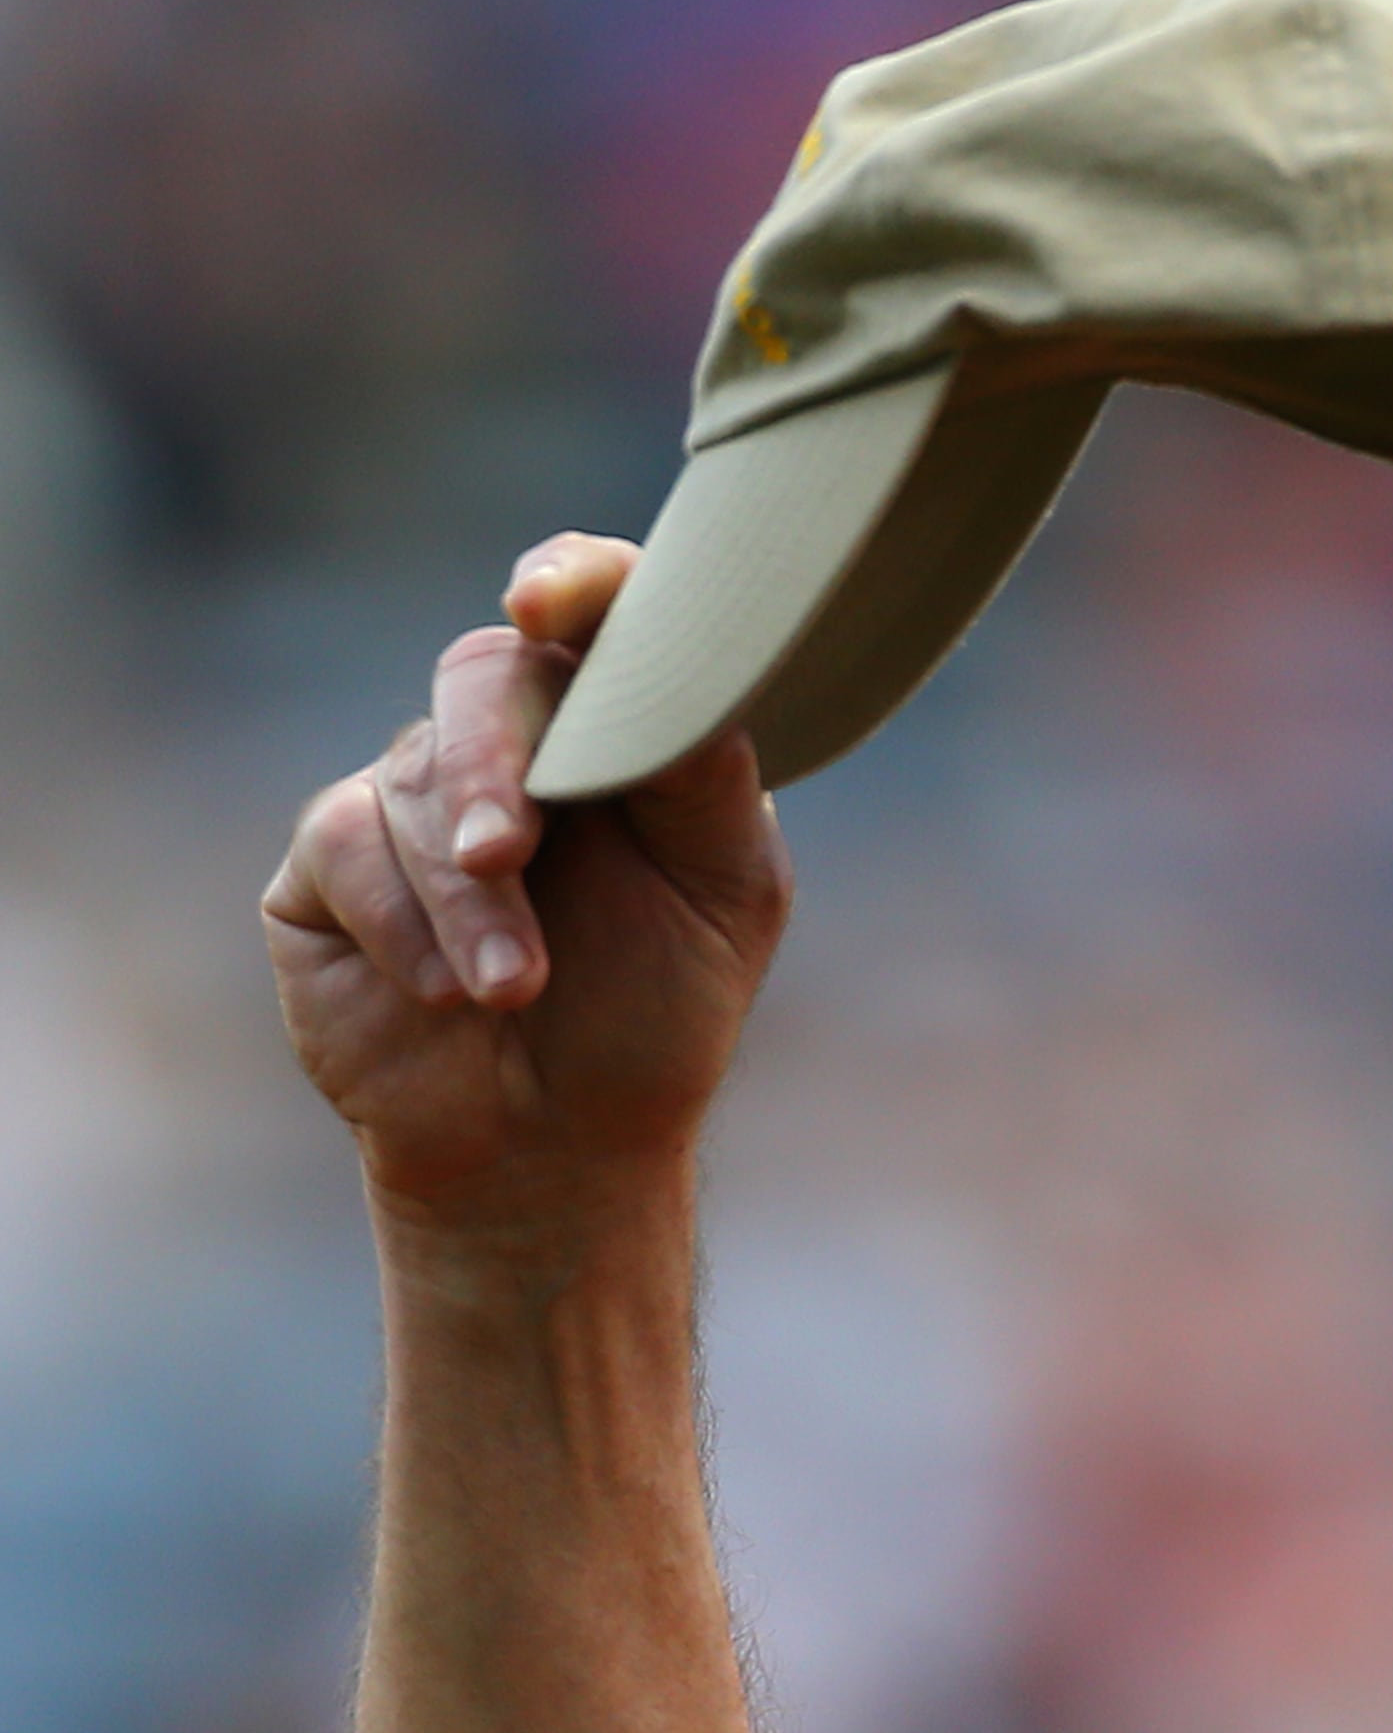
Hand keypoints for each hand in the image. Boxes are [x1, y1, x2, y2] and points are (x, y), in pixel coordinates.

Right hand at [264, 537, 793, 1234]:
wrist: (557, 1149)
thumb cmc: (653, 1016)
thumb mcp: (722, 895)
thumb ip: (704, 773)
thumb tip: (664, 669)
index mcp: (616, 730)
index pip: (599, 611)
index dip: (577, 582)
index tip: (547, 600)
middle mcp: (509, 741)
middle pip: (483, 679)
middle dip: (492, 767)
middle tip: (507, 855)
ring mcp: (413, 792)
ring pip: (416, 781)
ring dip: (469, 900)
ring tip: (515, 994)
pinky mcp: (330, 860)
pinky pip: (347, 845)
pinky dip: (407, 926)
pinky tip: (447, 997)